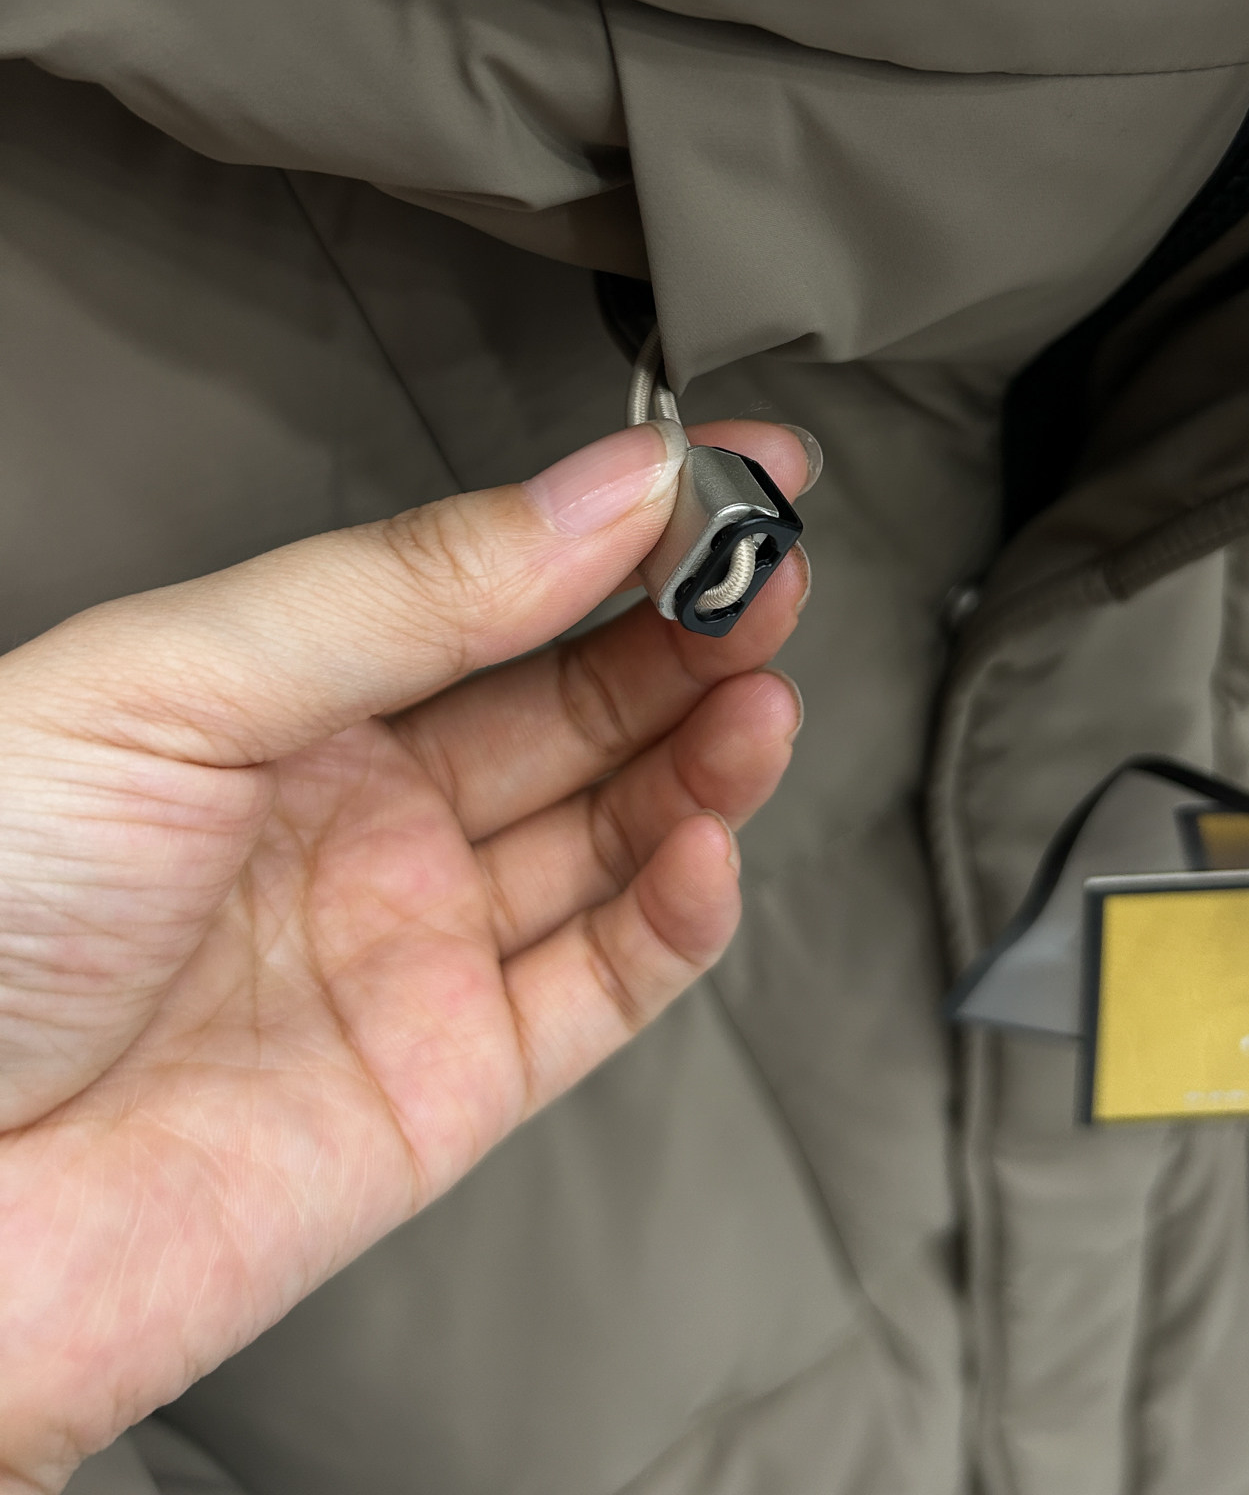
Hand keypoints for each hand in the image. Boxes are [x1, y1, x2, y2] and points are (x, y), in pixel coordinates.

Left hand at [0, 420, 811, 1491]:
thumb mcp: (172, 686)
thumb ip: (400, 591)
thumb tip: (591, 494)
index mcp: (282, 703)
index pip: (492, 588)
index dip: (617, 527)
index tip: (724, 471)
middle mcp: (359, 817)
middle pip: (572, 704)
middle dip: (685, 632)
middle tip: (768, 573)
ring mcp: (410, 948)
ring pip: (610, 835)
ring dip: (703, 759)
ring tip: (762, 694)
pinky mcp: (446, 1084)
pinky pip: (601, 984)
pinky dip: (678, 915)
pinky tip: (710, 842)